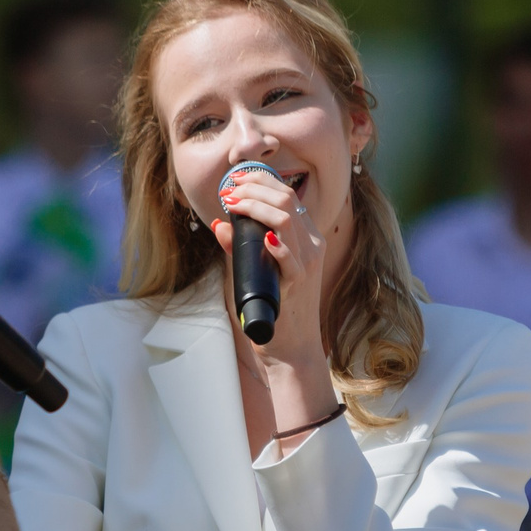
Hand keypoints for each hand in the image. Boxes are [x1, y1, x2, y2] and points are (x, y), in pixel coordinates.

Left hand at [212, 172, 335, 432]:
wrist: (292, 349)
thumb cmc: (276, 310)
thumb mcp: (257, 272)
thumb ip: (240, 248)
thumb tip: (218, 225)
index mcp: (306, 237)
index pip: (287, 194)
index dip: (259, 180)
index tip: (234, 181)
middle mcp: (311, 244)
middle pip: (286, 198)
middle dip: (253, 186)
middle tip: (228, 190)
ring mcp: (307, 262)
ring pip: (286, 218)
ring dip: (255, 205)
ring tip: (232, 203)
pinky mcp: (299, 283)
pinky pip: (290, 256)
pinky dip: (275, 244)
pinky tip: (262, 236)